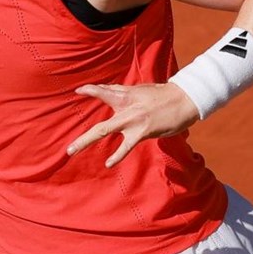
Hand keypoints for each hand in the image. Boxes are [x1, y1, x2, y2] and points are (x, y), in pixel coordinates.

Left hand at [65, 82, 200, 168]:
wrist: (184, 99)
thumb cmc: (164, 96)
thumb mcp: (142, 90)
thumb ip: (125, 93)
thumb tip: (110, 92)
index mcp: (126, 96)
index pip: (104, 91)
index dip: (90, 90)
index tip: (78, 91)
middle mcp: (125, 108)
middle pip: (99, 124)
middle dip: (82, 137)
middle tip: (68, 150)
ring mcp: (132, 120)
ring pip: (103, 131)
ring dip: (86, 141)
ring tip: (72, 151)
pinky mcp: (142, 131)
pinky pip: (126, 146)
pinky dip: (117, 155)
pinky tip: (108, 163)